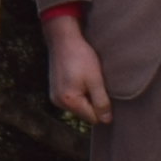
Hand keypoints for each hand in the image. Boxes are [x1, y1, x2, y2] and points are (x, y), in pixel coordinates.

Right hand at [44, 9, 111, 127]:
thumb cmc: (81, 57)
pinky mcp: (54, 91)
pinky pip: (71, 99)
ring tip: (86, 78)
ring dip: (85, 96)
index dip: (103, 107)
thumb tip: (106, 121)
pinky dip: (78, 92)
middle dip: (93, 102)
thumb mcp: (96, 79)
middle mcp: (59, 102)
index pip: (94, 118)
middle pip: (85, 113)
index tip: (103, 90)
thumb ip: (101, 102)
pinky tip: (79, 77)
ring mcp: (54, 97)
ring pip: (78, 106)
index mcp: (69, 101)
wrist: (63, 39)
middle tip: (95, 82)